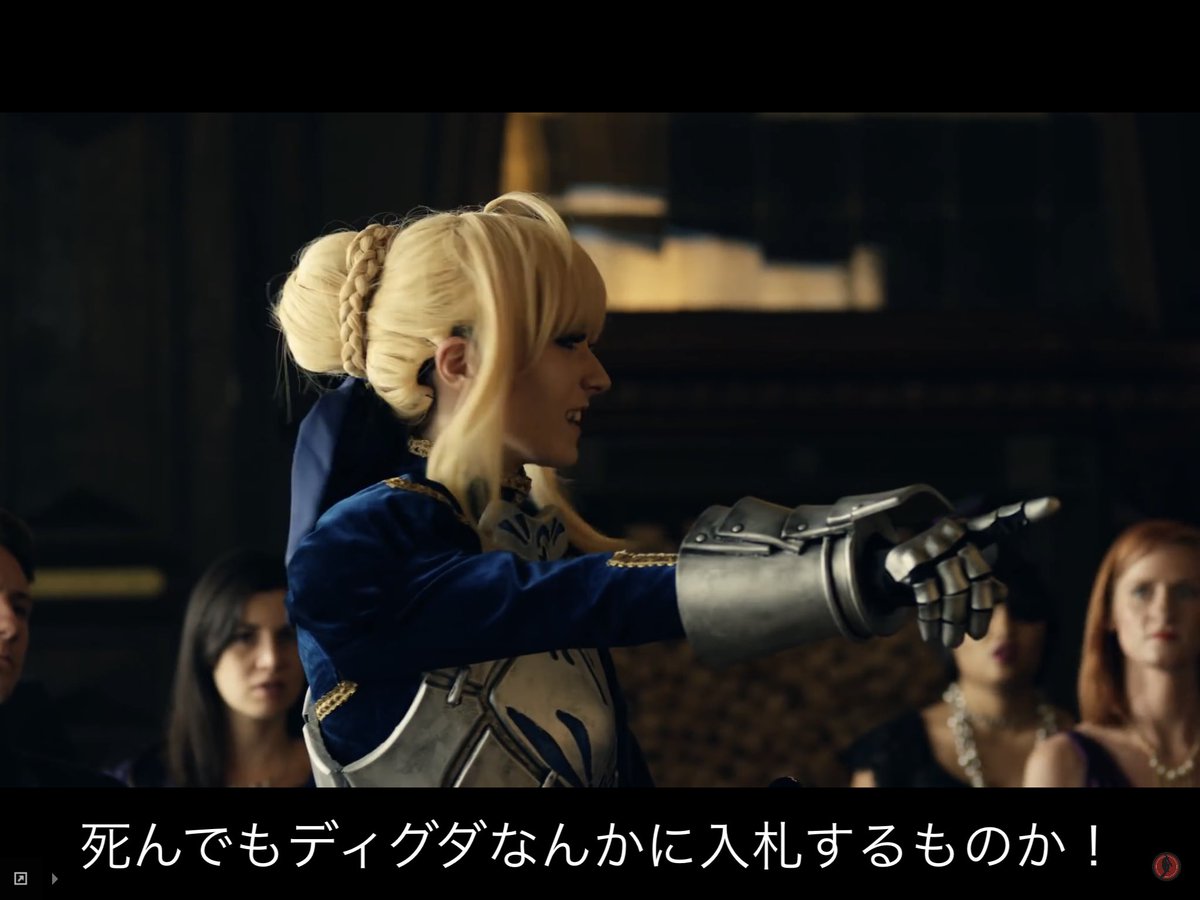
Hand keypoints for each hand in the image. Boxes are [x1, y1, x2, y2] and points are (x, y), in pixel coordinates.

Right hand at [883, 497, 1059, 646]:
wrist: (893, 566)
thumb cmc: (939, 572)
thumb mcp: (964, 575)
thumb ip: (988, 584)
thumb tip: (1001, 594)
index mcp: (972, 531)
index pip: (1003, 520)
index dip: (1028, 512)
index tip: (1055, 504)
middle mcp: (953, 532)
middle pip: (979, 574)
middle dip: (977, 611)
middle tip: (976, 636)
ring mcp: (931, 544)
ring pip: (954, 589)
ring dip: (953, 622)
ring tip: (953, 643)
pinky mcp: (911, 559)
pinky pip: (928, 595)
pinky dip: (931, 620)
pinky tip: (932, 636)